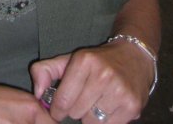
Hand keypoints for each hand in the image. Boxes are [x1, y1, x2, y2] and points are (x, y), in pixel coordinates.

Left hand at [31, 42, 152, 123]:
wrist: (134, 56)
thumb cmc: (97, 61)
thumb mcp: (70, 59)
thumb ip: (45, 71)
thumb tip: (37, 93)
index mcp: (84, 61)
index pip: (62, 100)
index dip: (57, 109)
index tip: (60, 109)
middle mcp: (103, 74)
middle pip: (76, 113)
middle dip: (76, 110)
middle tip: (84, 100)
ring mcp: (119, 90)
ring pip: (92, 122)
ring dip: (90, 117)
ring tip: (96, 103)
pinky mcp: (132, 105)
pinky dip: (106, 122)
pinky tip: (109, 108)